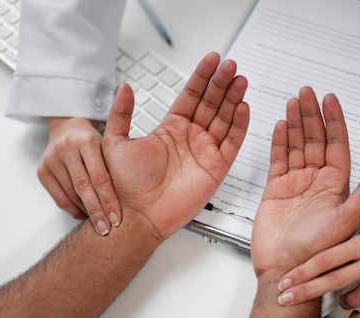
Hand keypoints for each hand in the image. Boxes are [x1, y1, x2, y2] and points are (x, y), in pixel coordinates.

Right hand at [38, 117, 120, 235]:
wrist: (68, 128)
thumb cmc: (93, 142)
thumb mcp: (107, 146)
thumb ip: (114, 168)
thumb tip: (128, 202)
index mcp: (87, 141)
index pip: (100, 177)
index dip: (109, 200)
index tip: (117, 218)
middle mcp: (67, 148)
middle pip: (84, 188)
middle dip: (97, 211)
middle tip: (107, 229)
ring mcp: (52, 160)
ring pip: (71, 195)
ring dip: (86, 212)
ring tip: (99, 223)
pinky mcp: (42, 171)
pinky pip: (59, 198)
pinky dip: (73, 210)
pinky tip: (84, 216)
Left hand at [101, 52, 248, 241]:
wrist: (135, 216)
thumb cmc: (124, 186)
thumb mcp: (115, 142)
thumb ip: (122, 113)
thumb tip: (124, 86)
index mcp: (170, 129)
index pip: (191, 96)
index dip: (202, 77)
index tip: (213, 59)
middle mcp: (190, 138)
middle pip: (211, 104)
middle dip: (222, 83)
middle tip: (231, 65)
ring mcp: (204, 152)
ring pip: (224, 119)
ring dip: (233, 99)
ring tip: (240, 79)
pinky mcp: (215, 169)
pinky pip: (231, 144)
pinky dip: (239, 126)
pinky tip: (243, 107)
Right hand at [251, 87, 359, 280]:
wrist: (284, 268)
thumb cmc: (315, 251)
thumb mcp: (345, 221)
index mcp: (336, 186)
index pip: (337, 145)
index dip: (334, 121)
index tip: (329, 100)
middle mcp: (317, 181)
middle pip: (316, 140)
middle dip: (312, 115)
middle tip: (307, 93)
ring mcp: (296, 183)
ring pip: (297, 145)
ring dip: (296, 123)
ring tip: (294, 102)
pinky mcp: (276, 189)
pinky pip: (279, 159)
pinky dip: (279, 142)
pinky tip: (281, 126)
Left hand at [277, 228, 359, 317]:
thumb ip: (341, 254)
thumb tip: (309, 272)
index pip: (325, 259)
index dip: (302, 272)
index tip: (284, 281)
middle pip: (331, 280)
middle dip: (304, 291)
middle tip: (285, 299)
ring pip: (350, 299)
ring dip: (341, 302)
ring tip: (346, 297)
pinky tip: (354, 316)